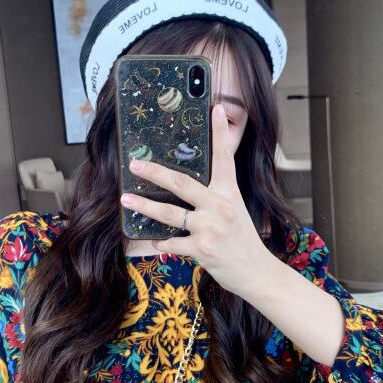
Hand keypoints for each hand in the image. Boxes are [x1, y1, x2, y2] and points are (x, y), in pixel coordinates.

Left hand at [120, 104, 269, 294]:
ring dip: (144, 206)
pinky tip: (153, 239)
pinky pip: (171, 241)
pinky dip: (160, 241)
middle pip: (182, 183)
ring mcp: (209, 228)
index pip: (224, 158)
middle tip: (135, 163)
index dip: (220, 132)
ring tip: (126, 198)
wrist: (257, 272)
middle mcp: (219, 207)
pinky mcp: (201, 248)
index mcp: (230, 194)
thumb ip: (215, 199)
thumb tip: (187, 189)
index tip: (214, 109)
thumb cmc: (243, 241)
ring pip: (170, 213)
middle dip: (155, 172)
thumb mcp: (235, 212)